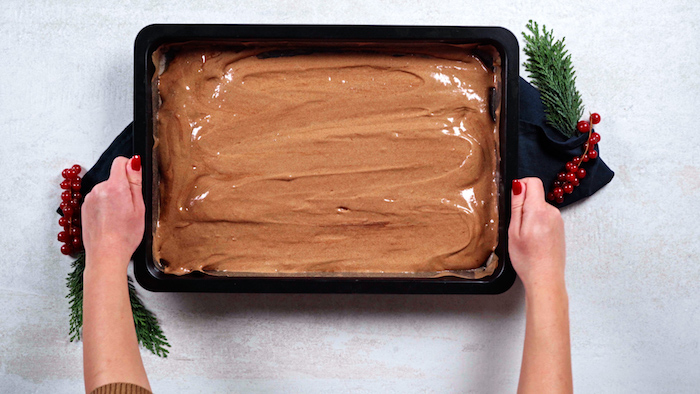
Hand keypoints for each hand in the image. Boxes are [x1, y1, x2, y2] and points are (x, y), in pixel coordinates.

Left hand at [82, 156, 144, 273]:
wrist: (105, 255)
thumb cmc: (125, 235)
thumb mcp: (139, 207)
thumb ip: (135, 182)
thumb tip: (134, 162)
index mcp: (115, 187)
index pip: (120, 162)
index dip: (130, 168)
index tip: (134, 182)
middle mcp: (99, 189)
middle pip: (113, 178)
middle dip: (123, 188)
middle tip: (130, 209)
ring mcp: (89, 199)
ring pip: (106, 190)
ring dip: (113, 198)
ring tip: (119, 217)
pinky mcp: (84, 208)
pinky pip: (98, 200)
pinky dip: (104, 206)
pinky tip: (110, 221)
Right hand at [508, 177, 565, 292]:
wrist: (546, 278)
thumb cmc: (528, 259)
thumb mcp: (514, 231)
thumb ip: (517, 205)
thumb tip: (518, 185)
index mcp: (539, 211)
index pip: (533, 182)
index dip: (521, 185)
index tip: (514, 199)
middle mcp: (552, 212)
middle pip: (535, 195)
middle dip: (523, 205)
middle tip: (517, 228)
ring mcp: (558, 220)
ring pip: (539, 208)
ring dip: (530, 216)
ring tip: (525, 237)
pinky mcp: (560, 228)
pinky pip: (545, 217)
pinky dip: (537, 224)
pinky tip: (534, 240)